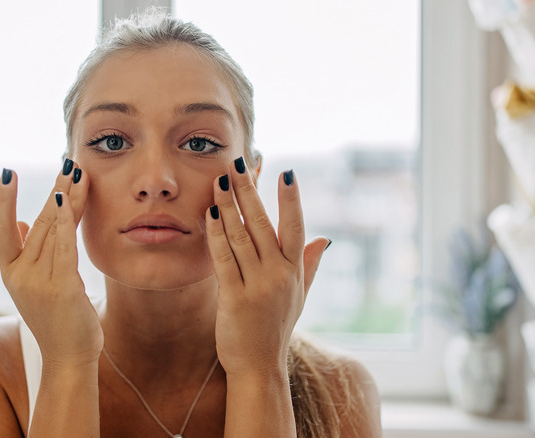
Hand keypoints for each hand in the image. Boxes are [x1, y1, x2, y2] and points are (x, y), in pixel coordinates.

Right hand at [0, 162, 102, 366]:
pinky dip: (65, 221)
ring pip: (54, 229)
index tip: (7, 173)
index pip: (1, 230)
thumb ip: (29, 252)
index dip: (2, 201)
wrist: (67, 358)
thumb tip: (24, 220)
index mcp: (11, 272)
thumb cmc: (56, 319)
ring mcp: (38, 282)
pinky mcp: (61, 288)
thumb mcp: (36, 284)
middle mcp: (19, 275)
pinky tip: (67, 199)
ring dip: (67, 197)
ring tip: (77, 172)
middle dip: (55, 190)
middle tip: (68, 163)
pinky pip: (63, 246)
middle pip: (39, 222)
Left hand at [206, 157, 329, 376]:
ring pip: (241, 236)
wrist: (259, 367)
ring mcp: (257, 286)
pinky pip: (223, 258)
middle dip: (250, 191)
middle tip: (238, 164)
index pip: (296, 227)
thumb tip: (325, 239)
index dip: (292, 200)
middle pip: (263, 224)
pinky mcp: (234, 298)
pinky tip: (209, 214)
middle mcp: (278, 275)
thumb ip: (310, 265)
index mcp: (294, 272)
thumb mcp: (299, 297)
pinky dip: (216, 234)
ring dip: (229, 205)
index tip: (287, 172)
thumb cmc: (276, 329)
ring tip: (220, 180)